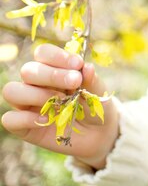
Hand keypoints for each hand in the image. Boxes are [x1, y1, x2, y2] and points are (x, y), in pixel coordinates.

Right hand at [1, 44, 119, 169]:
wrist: (98, 132)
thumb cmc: (94, 105)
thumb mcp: (98, 92)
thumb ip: (91, 80)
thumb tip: (86, 67)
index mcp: (52, 68)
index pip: (42, 52)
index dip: (57, 56)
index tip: (78, 64)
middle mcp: (35, 84)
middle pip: (28, 70)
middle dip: (52, 75)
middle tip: (75, 82)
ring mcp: (27, 104)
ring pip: (12, 91)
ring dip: (36, 94)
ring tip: (60, 101)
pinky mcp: (23, 126)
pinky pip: (10, 119)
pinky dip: (26, 119)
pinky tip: (47, 120)